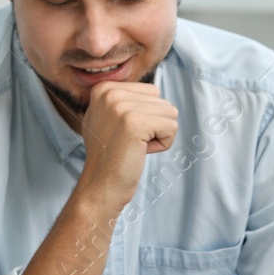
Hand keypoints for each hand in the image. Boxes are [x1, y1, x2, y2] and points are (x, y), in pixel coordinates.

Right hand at [75, 79, 177, 208]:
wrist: (101, 185)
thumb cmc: (110, 155)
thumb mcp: (108, 118)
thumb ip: (125, 100)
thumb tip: (153, 91)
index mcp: (104, 89)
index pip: (151, 91)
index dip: (145, 116)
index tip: (123, 133)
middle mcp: (110, 93)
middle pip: (161, 100)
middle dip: (153, 125)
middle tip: (129, 142)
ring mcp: (121, 107)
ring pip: (170, 113)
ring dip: (158, 134)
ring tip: (134, 146)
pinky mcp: (135, 123)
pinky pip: (171, 127)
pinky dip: (162, 144)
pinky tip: (140, 152)